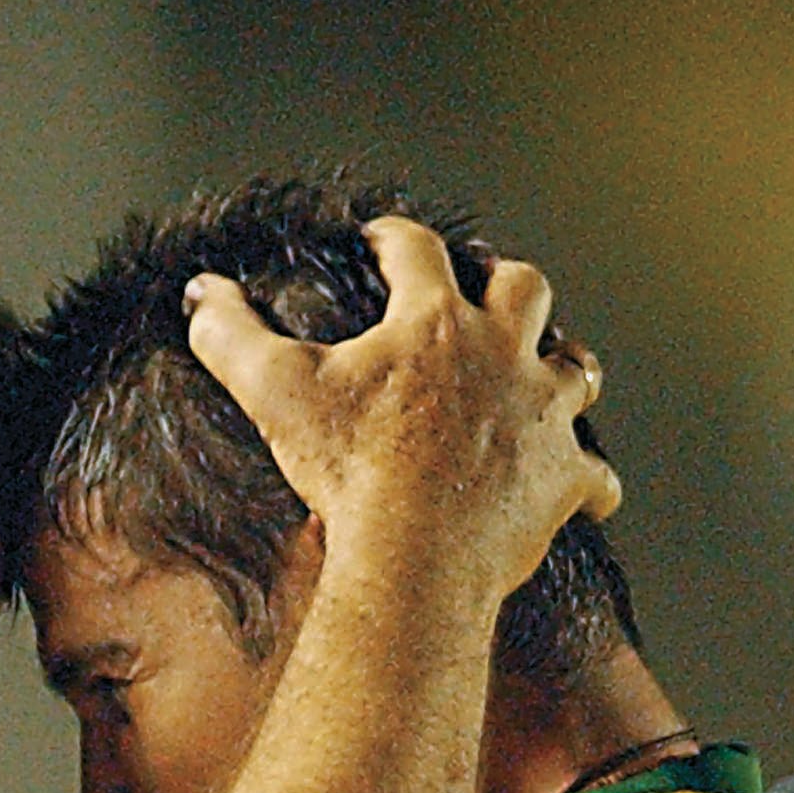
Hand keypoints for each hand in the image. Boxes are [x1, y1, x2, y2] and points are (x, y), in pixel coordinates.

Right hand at [183, 216, 620, 608]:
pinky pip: (593, 478)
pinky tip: (587, 490)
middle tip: (489, 287)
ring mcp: (541, 416)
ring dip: (565, 365)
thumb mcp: (274, 393)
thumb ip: (231, 335)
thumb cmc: (349, 472)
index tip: (382, 240)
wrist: (414, 553)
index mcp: (434, 321)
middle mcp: (502, 354)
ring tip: (553, 368)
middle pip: (523, 288)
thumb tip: (200, 295)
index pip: (417, 250)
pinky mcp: (562, 480)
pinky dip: (589, 483)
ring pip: (576, 369)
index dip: (395, 239)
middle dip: (505, 282)